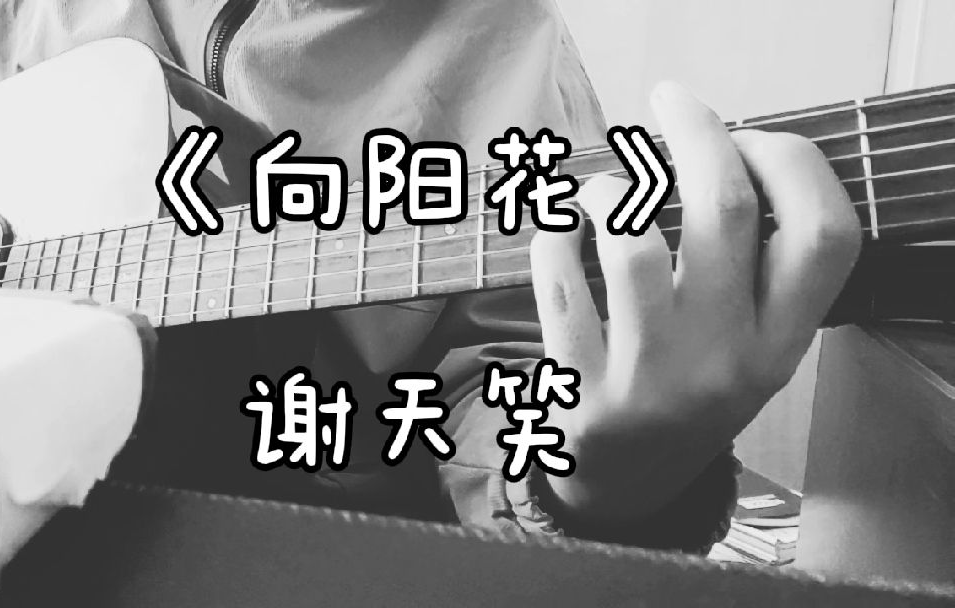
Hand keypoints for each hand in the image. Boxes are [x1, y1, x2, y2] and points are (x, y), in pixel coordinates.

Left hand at [529, 81, 861, 520]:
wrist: (629, 487)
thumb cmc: (690, 392)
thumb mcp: (749, 347)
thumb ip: (754, 271)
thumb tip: (719, 151)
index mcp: (781, 345)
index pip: (824, 236)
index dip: (790, 166)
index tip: (748, 136)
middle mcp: (725, 361)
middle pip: (725, 212)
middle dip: (696, 134)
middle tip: (670, 103)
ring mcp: (650, 378)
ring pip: (633, 241)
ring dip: (610, 189)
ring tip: (600, 188)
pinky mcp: (582, 389)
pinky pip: (559, 286)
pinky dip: (553, 237)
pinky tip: (558, 228)